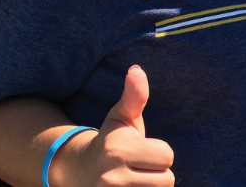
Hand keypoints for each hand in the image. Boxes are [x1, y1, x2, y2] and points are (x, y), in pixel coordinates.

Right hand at [54, 66, 174, 186]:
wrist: (78, 171)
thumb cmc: (111, 140)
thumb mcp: (121, 117)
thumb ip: (134, 95)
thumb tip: (136, 70)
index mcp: (117, 150)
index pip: (167, 156)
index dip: (160, 152)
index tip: (143, 150)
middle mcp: (111, 177)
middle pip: (166, 180)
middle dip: (158, 173)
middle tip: (141, 167)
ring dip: (152, 186)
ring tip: (137, 179)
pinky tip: (134, 186)